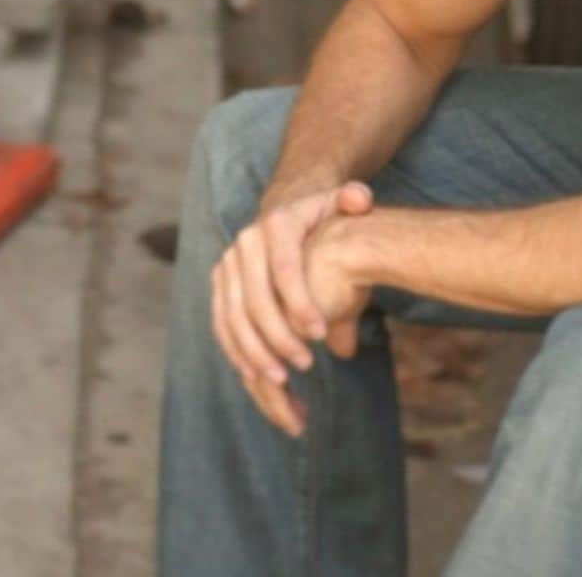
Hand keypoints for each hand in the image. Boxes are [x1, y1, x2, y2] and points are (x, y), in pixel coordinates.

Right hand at [210, 181, 372, 435]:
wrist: (285, 213)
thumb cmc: (320, 217)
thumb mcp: (337, 203)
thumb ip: (354, 199)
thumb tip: (361, 200)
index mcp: (276, 225)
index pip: (285, 268)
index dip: (300, 302)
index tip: (321, 332)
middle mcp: (244, 246)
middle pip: (254, 299)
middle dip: (278, 336)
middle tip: (306, 363)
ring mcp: (227, 267)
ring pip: (232, 317)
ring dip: (254, 353)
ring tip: (283, 381)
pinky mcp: (220, 287)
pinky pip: (222, 325)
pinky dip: (238, 353)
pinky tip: (259, 377)